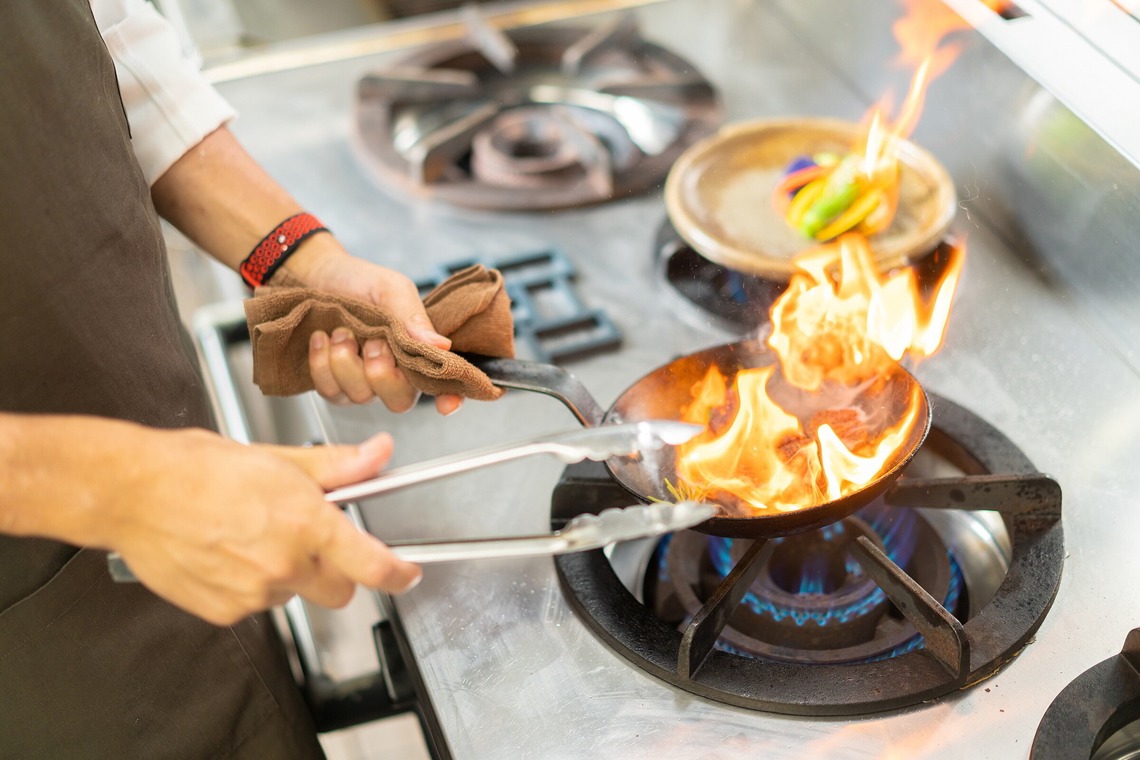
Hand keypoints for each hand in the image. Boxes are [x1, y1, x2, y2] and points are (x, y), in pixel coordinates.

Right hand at [105, 428, 421, 625]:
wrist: (134, 492)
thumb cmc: (198, 468)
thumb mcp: (277, 457)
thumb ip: (336, 466)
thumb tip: (378, 455)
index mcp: (305, 522)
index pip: (370, 564)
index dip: (397, 574)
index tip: (407, 574)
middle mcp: (283, 564)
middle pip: (338, 591)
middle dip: (335, 570)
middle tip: (308, 538)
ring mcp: (253, 593)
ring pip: (294, 595)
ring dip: (287, 573)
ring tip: (251, 535)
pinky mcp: (224, 611)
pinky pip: (256, 605)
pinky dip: (251, 585)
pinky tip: (227, 553)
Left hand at [283, 239, 462, 414]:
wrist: (316, 276)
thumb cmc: (358, 281)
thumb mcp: (390, 290)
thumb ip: (413, 318)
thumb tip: (443, 346)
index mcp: (418, 350)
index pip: (442, 384)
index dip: (450, 397)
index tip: (447, 405)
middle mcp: (394, 373)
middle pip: (400, 401)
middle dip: (381, 374)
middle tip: (371, 342)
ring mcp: (363, 384)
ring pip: (361, 396)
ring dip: (346, 360)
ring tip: (342, 330)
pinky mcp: (334, 386)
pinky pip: (331, 392)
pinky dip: (322, 363)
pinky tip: (323, 340)